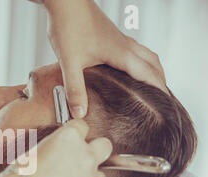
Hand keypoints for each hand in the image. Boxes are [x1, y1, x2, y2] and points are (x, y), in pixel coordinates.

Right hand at [23, 119, 111, 176]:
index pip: (82, 125)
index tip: (71, 139)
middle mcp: (85, 155)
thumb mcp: (33, 151)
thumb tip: (54, 150)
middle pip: (104, 145)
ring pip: (100, 175)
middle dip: (96, 150)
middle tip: (81, 158)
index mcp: (69, 137)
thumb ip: (52, 147)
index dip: (75, 133)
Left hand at [43, 0, 166, 117]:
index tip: (164, 107)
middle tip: (160, 100)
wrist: (64, 1)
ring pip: (144, 54)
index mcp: (121, 53)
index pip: (149, 75)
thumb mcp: (69, 63)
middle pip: (153, 63)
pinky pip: (133, 50)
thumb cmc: (68, 26)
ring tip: (149, 87)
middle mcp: (125, 45)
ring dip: (151, 70)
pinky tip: (126, 70)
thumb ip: (75, 89)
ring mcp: (119, 39)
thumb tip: (80, 114)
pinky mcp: (111, 35)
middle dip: (160, 81)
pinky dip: (139, 62)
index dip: (158, 91)